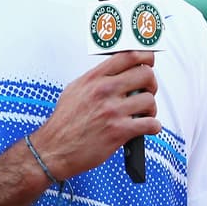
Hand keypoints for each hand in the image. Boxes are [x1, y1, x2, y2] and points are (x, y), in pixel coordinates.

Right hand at [31, 51, 160, 178]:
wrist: (54, 150)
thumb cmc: (64, 123)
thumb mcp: (75, 90)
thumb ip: (96, 78)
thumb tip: (116, 71)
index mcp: (93, 78)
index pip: (128, 55)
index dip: (146, 56)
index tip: (150, 61)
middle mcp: (103, 91)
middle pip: (145, 74)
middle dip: (151, 84)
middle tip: (147, 93)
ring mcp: (112, 111)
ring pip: (150, 100)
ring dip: (151, 109)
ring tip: (143, 115)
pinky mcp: (119, 131)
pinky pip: (151, 124)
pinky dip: (153, 127)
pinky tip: (145, 128)